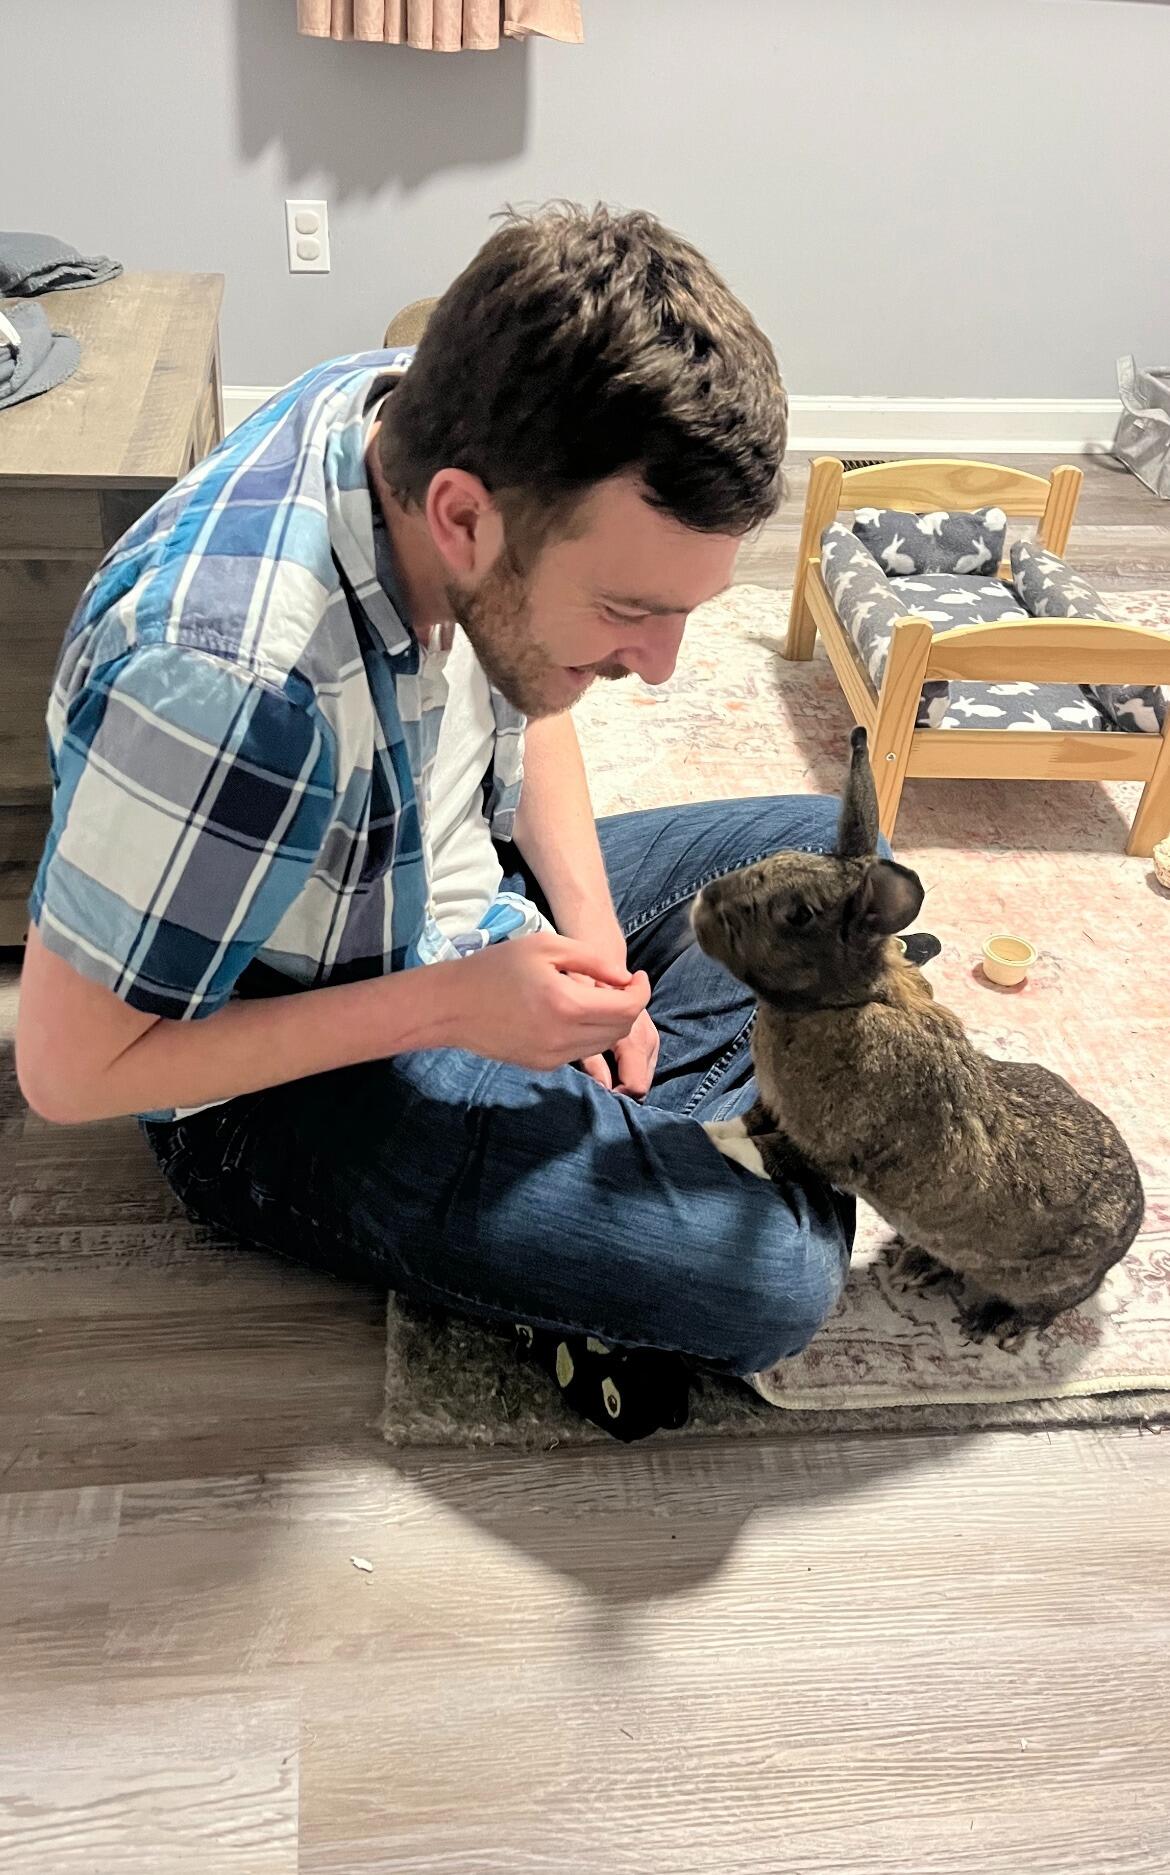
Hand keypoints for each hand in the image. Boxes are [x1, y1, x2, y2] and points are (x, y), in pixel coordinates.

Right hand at [448, 934, 649, 1072]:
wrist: (452, 1005)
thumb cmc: (497, 966)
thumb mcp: (547, 946)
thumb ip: (593, 960)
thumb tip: (625, 978)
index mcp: (568, 1004)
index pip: (629, 1008)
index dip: (641, 991)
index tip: (636, 976)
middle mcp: (565, 1037)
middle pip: (621, 1029)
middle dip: (630, 1006)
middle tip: (622, 985)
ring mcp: (554, 1057)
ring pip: (604, 1044)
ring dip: (613, 1022)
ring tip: (601, 998)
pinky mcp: (543, 1066)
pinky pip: (581, 1051)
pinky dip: (590, 1033)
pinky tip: (574, 1014)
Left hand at [581, 1007, 660, 1097]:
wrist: (603, 970)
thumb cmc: (586, 1002)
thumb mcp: (582, 1034)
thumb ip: (594, 1066)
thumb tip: (603, 1090)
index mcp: (635, 1041)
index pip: (637, 1086)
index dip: (617, 1095)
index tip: (599, 1093)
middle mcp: (649, 1040)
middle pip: (643, 1084)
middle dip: (623, 1090)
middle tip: (600, 1084)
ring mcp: (653, 1037)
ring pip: (645, 1076)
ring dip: (627, 1080)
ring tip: (605, 1073)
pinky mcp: (651, 1035)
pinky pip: (645, 1064)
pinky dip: (631, 1070)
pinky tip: (613, 1063)